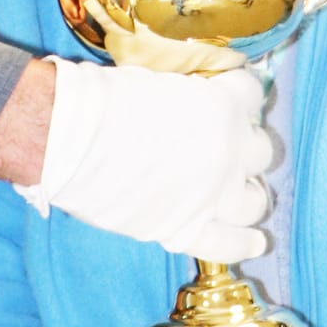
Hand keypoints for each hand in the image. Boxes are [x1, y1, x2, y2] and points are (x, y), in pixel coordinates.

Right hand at [30, 60, 274, 259]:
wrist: (66, 138)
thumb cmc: (103, 101)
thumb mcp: (161, 81)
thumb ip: (191, 95)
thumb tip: (196, 102)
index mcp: (223, 107)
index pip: (251, 95)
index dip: (237, 96)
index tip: (228, 99)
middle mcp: (229, 152)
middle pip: (260, 151)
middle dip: (244, 147)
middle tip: (223, 148)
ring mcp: (212, 196)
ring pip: (253, 201)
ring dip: (246, 194)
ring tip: (235, 193)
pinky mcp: (187, 229)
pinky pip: (229, 245)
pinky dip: (244, 244)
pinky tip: (255, 242)